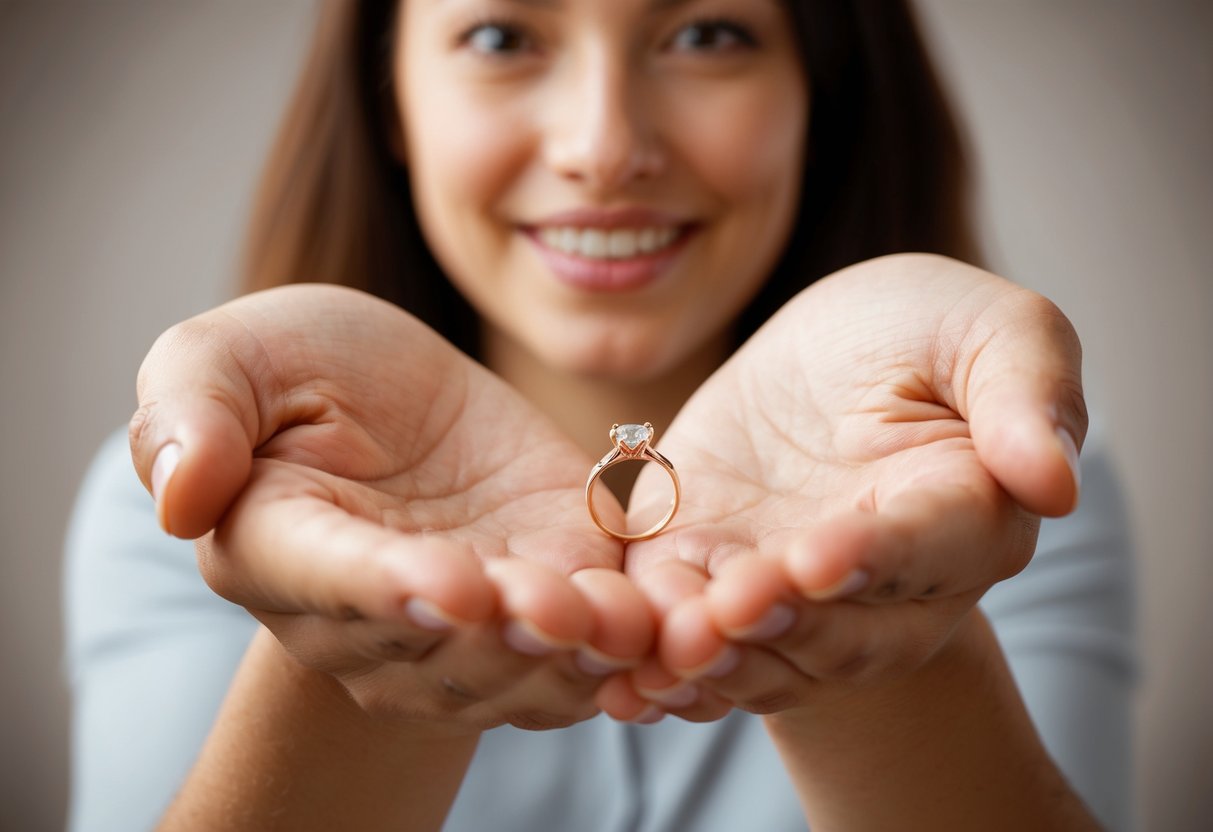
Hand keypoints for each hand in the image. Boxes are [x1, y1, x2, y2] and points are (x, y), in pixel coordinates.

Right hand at [129, 285, 652, 732]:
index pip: (331, 583)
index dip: (386, 590)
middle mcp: (373, 618)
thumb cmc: (305, 374)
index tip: (443, 583)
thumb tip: (177, 496)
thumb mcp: (235, 357)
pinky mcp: (550, 604)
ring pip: (522, 668)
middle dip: (500, 633)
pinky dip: (631, 648)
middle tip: (553, 606)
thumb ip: (194, 413)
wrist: (403, 406)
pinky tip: (673, 633)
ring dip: (575, 653)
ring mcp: (466, 627)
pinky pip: (589, 653)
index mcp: (283, 551)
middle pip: (439, 648)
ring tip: (626, 623)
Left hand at [598, 254, 1085, 719]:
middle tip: (728, 611)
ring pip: (760, 654)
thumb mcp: (986, 327)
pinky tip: (617, 679)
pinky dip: (653, 662)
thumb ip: (1026, 390)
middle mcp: (882, 584)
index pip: (926, 547)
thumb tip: (1053, 482)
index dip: (874, 556)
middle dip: (781, 624)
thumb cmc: (916, 337)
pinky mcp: (708, 578)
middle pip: (841, 630)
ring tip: (664, 659)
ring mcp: (790, 594)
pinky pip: (684, 633)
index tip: (819, 554)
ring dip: (713, 662)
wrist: (820, 363)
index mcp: (961, 515)